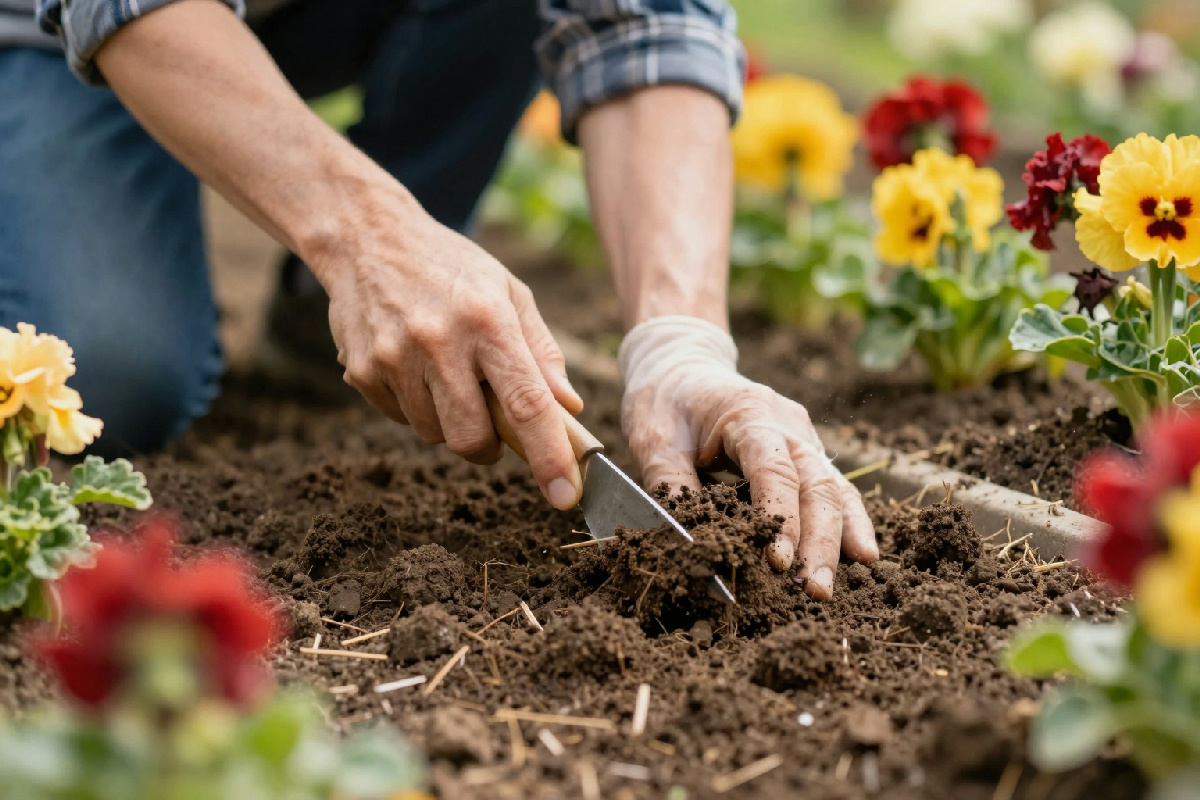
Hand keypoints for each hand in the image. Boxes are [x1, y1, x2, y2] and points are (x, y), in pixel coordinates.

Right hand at [310, 186, 585, 509]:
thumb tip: (569, 408)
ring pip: (434, 434)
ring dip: (449, 421)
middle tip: (492, 428)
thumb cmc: (453, 268)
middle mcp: (440, 341)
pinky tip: (414, 366)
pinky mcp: (362, 369)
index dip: (549, 457)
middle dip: (488, 447)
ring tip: (446, 375)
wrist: (368, 237)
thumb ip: (542, 352)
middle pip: (473, 438)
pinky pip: (399, 418)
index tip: (566, 495)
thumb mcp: (509, 292)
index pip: (527, 404)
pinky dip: (415, 407)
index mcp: (488, 320)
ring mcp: (394, 357)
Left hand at [618, 316, 877, 599]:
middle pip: (817, 485)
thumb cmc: (665, 400)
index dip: (780, 518)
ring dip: (836, 540)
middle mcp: (788, 424)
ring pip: (834, 489)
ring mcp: (803, 437)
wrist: (681, 364)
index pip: (774, 471)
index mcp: (749, 413)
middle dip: (819, 541)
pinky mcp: (805, 453)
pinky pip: (834, 488)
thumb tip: (689, 542)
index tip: (777, 562)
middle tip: (813, 591)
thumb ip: (671, 486)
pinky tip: (861, 556)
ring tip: (827, 587)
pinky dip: (848, 522)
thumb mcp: (652, 438)